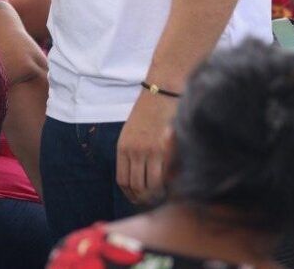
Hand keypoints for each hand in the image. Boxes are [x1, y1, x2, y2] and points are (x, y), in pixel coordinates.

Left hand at [116, 89, 176, 204]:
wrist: (160, 93)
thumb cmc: (148, 114)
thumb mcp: (131, 133)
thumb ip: (133, 153)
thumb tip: (140, 178)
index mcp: (122, 147)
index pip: (122, 180)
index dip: (130, 193)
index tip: (137, 197)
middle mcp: (133, 151)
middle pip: (136, 186)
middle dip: (144, 198)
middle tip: (152, 200)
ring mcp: (149, 151)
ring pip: (150, 186)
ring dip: (156, 195)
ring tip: (162, 196)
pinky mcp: (165, 150)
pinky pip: (164, 177)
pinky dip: (166, 186)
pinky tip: (170, 186)